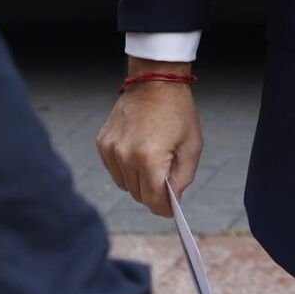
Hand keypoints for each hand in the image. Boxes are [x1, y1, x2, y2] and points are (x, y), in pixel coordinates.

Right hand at [96, 60, 202, 218]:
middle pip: (138, 194)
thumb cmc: (178, 112)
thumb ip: (184, 177)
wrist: (155, 82)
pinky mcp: (102, 143)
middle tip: (167, 187)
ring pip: (124, 185)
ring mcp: (110, 150)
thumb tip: (173, 200)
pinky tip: (140, 154)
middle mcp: (125, 156)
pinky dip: (126, 169)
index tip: (171, 211)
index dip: (164, 209)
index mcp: (149, 158)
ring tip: (154, 165)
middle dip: (154, 195)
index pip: (152, 199)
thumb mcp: (192, 144)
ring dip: (139, 183)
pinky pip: (114, 169)